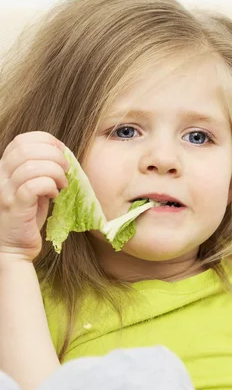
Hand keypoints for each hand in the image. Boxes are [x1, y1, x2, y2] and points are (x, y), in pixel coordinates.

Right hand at [0, 132, 68, 260]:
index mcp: (3, 168)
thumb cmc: (26, 218)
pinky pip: (33, 186)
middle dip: (54, 155)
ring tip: (62, 184)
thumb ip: (40, 170)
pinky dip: (49, 186)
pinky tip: (54, 195)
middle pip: (27, 149)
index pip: (21, 140)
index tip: (62, 152)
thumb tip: (62, 156)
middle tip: (66, 170)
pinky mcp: (14, 207)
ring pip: (31, 166)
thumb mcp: (31, 188)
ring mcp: (4, 192)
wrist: (13, 249)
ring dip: (55, 171)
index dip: (46, 140)